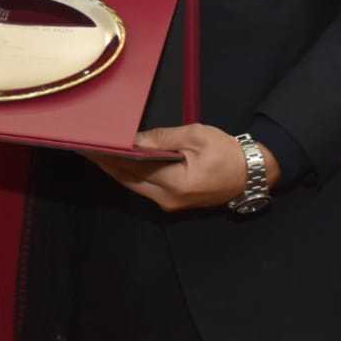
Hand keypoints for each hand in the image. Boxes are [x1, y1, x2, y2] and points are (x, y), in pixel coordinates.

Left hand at [85, 124, 277, 211]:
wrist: (253, 172)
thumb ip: (162, 139)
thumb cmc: (226, 151)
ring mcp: (170, 204)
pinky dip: (131, 174)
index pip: (132, 168)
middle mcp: (167, 199)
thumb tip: (134, 139)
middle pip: (127, 180)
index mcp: (174, 183)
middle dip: (106, 163)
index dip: (109, 156)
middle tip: (87, 146)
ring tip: (98, 151)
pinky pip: (145, 187)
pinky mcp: (174, 202)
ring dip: (116, 169)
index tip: (91, 144)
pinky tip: (120, 161)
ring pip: (134, 185)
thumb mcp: (195, 136)